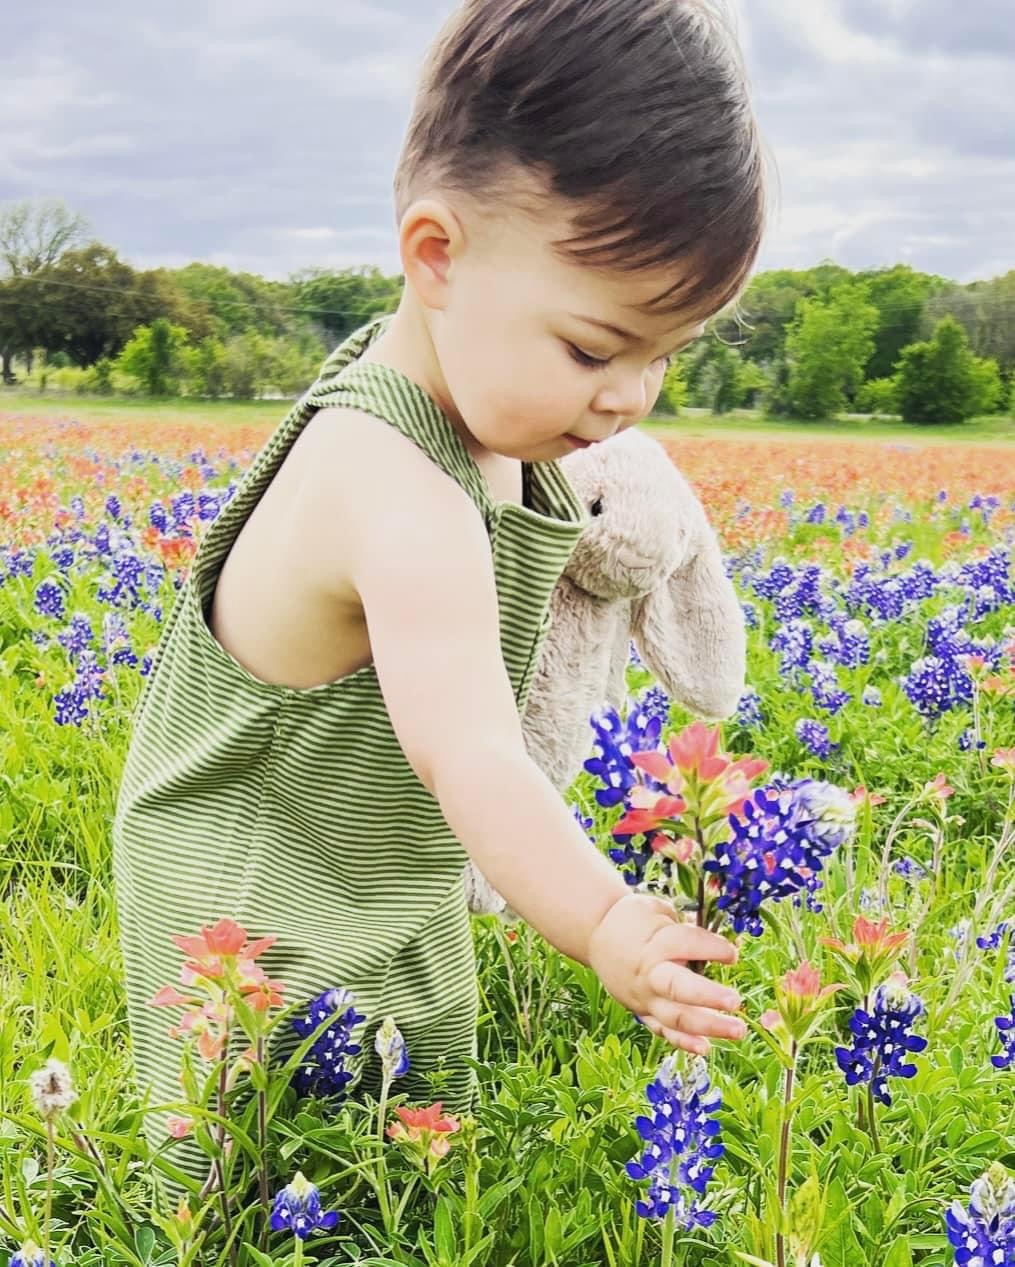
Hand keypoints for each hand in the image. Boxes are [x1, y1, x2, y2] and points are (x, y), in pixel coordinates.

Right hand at [587, 893, 745, 1054]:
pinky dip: (684, 1042)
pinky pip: (663, 1031)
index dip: (713, 949)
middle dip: (709, 996)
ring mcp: (645, 997)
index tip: (733, 953)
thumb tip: (730, 944)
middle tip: (736, 1001)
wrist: (597, 936)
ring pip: (675, 1017)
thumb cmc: (635, 919)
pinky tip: (707, 1048)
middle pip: (678, 988)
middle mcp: (649, 973)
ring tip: (738, 1030)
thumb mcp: (660, 910)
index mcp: (655, 942)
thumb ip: (690, 927)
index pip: (687, 945)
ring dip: (708, 1026)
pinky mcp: (642, 1012)